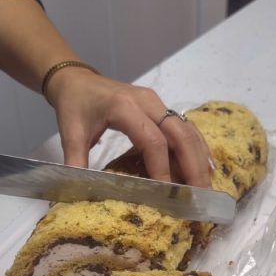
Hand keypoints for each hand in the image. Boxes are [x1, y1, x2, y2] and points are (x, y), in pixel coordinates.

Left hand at [46, 67, 211, 187]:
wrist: (77, 80)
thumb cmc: (74, 106)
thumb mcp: (70, 134)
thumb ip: (75, 163)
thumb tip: (78, 194)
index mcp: (124, 107)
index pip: (153, 140)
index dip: (162, 168)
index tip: (167, 194)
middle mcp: (147, 102)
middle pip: (180, 134)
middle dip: (192, 165)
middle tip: (200, 194)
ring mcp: (157, 103)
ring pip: (187, 131)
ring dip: (199, 158)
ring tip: (205, 187)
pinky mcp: (161, 108)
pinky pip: (185, 128)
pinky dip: (196, 147)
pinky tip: (204, 167)